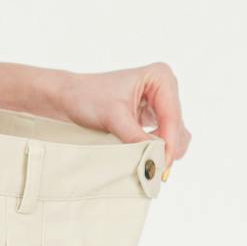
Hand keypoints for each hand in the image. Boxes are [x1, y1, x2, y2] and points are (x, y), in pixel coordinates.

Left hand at [53, 60, 191, 171]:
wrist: (70, 98)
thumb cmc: (87, 97)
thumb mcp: (113, 118)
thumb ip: (137, 138)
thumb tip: (156, 161)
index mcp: (160, 76)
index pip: (171, 116)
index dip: (169, 142)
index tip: (162, 165)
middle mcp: (166, 86)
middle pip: (177, 126)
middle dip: (166, 148)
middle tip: (152, 169)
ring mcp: (161, 102)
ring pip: (175, 134)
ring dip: (163, 151)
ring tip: (145, 162)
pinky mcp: (154, 116)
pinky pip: (166, 137)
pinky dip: (158, 149)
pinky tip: (145, 156)